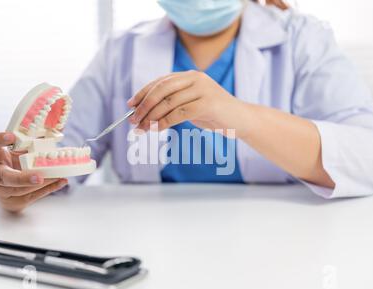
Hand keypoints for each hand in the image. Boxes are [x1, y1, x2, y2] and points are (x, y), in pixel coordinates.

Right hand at [0, 132, 67, 212]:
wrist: (10, 190)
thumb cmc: (16, 163)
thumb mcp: (20, 151)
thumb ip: (31, 142)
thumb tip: (55, 129)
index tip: (12, 136)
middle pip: (5, 177)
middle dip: (22, 178)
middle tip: (38, 176)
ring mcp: (2, 190)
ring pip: (21, 190)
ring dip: (42, 183)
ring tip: (57, 175)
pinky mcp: (14, 201)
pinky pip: (33, 196)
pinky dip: (50, 188)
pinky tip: (61, 180)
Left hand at [127, 70, 244, 135]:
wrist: (242, 120)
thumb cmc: (214, 114)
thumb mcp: (191, 105)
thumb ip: (173, 103)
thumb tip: (145, 112)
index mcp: (190, 76)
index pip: (160, 81)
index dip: (143, 92)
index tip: (130, 105)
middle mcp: (195, 78)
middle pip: (161, 89)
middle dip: (144, 105)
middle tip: (133, 120)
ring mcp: (203, 89)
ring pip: (169, 102)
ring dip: (151, 116)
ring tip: (141, 128)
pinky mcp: (208, 103)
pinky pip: (179, 113)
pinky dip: (164, 122)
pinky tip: (155, 129)